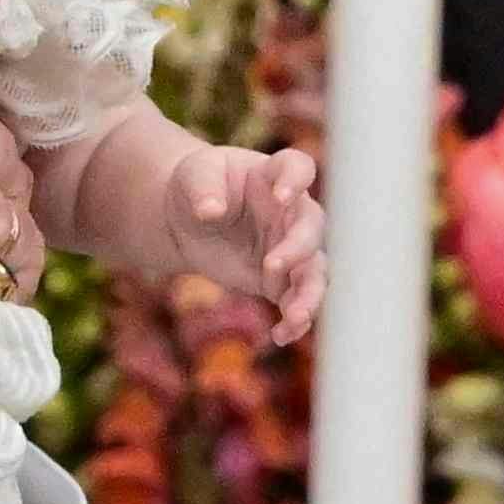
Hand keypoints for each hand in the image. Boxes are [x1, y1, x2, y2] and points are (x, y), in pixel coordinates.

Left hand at [197, 141, 327, 346]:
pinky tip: (282, 335)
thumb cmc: (197, 186)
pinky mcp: (280, 280)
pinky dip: (294, 321)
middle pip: (312, 227)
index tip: (283, 196)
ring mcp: (290, 247)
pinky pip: (296, 301)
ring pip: (315, 271)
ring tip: (294, 316)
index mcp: (273, 175)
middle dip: (298, 248)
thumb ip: (203, 190)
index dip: (296, 181)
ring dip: (309, 295)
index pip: (298, 168)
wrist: (189, 219)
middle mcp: (291, 212)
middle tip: (273, 265)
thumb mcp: (194, 177)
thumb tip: (209, 211)